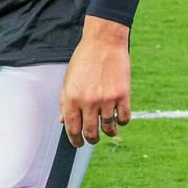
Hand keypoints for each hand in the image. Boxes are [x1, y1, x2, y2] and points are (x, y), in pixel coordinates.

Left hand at [59, 16, 131, 147]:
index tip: (78, 144)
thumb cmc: (83, 61)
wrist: (103, 43)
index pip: (72, 127)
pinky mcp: (123, 95)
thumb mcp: (68, 79)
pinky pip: (124, 119)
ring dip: (108, 133)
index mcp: (71, 97)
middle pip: (91, 132)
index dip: (75, 140)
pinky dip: (122, 122)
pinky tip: (118, 117)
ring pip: (109, 129)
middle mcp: (88, 100)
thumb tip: (62, 122)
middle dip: (91, 139)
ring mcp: (107, 99)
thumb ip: (64, 101)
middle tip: (92, 138)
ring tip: (107, 129)